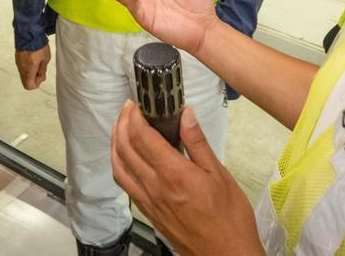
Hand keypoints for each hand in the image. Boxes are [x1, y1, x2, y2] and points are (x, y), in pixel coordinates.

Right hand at [16, 44, 50, 89]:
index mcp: (29, 71)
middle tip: (40, 69)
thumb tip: (41, 76)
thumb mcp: (46, 58)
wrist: (29, 34)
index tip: (41, 75)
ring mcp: (18, 63)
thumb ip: (42, 70)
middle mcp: (21, 69)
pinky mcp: (17, 57)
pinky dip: (27, 66)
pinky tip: (33, 57)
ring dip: (30, 71)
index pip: (29, 86)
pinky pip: (22, 66)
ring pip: (24, 74)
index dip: (37, 83)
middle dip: (34, 77)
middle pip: (25, 81)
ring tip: (37, 62)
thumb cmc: (38, 45)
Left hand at [111, 103, 263, 255]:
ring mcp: (147, 201)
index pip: (142, 137)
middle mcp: (154, 186)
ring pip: (118, 167)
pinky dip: (119, 164)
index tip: (136, 102)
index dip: (134, 116)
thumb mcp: (219, 174)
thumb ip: (197, 143)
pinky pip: (124, 184)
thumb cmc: (229, 215)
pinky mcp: (147, 212)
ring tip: (120, 127)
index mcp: (173, 174)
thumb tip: (185, 113)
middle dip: (122, 123)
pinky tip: (125, 157)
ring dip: (115, 143)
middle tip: (129, 108)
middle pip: (125, 149)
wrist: (225, 254)